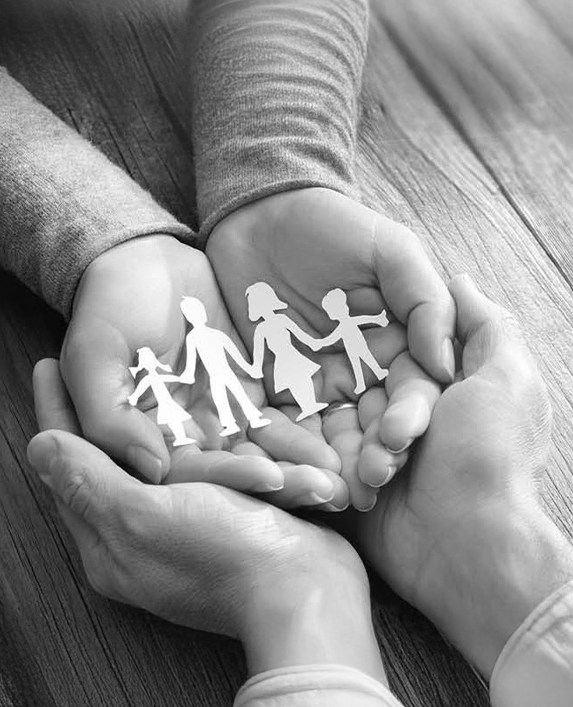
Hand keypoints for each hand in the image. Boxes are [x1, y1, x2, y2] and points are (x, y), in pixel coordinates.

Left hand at [27, 361, 384, 681]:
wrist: (308, 592)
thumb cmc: (225, 555)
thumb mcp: (145, 516)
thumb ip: (90, 481)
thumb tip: (39, 445)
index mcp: (109, 541)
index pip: (68, 468)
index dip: (56, 413)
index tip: (45, 365)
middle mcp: (140, 536)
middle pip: (105, 461)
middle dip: (94, 411)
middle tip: (81, 362)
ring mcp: (183, 526)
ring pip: (154, 460)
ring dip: (142, 419)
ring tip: (125, 372)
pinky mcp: (223, 516)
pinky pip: (198, 468)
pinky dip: (190, 438)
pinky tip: (186, 406)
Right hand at [60, 235, 344, 508]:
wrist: (142, 261)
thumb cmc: (107, 307)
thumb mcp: (94, 357)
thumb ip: (110, 417)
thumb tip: (152, 472)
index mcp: (145, 440)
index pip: (190, 475)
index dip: (230, 477)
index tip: (272, 478)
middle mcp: (186, 440)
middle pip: (235, 473)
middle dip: (282, 484)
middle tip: (328, 492)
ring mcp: (222, 419)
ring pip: (265, 453)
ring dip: (302, 467)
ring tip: (343, 478)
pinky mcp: (250, 396)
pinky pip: (282, 421)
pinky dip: (308, 435)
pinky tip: (340, 445)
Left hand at [206, 189, 450, 508]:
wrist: (261, 214)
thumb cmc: (335, 226)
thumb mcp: (392, 250)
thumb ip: (424, 300)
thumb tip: (445, 364)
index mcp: (401, 346)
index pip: (414, 393)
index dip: (409, 419)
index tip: (398, 441)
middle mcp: (366, 374)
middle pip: (376, 425)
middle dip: (374, 456)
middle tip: (366, 483)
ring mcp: (321, 385)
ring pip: (333, 436)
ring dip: (334, 466)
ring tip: (330, 492)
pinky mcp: (275, 389)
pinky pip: (283, 426)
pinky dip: (285, 451)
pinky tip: (284, 472)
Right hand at [355, 275, 572, 677]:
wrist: (469, 549)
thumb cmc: (491, 460)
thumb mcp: (505, 379)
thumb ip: (483, 326)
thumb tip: (457, 279)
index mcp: (443, 391)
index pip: (399, 359)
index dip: (396, 369)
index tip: (402, 389)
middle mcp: (408, 420)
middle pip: (366, 391)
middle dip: (380, 417)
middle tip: (401, 440)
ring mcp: (377, 456)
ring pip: (343, 428)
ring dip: (361, 448)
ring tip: (388, 471)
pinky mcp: (352, 487)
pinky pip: (324, 464)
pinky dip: (336, 472)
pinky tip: (354, 485)